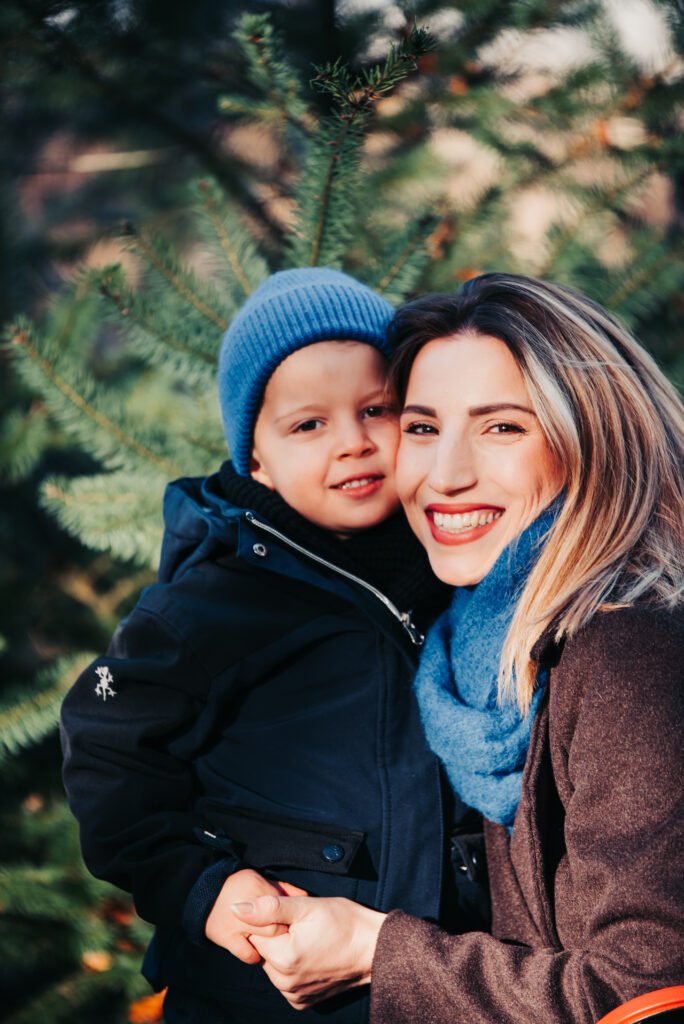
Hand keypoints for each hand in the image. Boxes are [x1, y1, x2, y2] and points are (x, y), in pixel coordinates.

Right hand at [205, 869, 306, 963]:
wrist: (203, 895)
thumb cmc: (237, 885)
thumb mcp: (260, 879)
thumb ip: (283, 888)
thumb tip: (306, 895)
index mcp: (257, 887)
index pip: (284, 907)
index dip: (291, 916)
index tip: (294, 922)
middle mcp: (247, 906)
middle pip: (277, 926)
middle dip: (282, 931)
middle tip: (284, 933)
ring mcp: (236, 924)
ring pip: (265, 942)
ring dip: (270, 944)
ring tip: (272, 942)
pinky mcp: (226, 938)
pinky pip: (249, 955)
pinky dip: (256, 954)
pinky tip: (258, 950)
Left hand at [231, 895, 385, 1008]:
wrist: (374, 948)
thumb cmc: (344, 922)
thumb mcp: (307, 906)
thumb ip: (268, 908)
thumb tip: (235, 908)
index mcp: (283, 958)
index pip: (255, 934)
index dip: (272, 920)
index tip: (293, 916)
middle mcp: (285, 983)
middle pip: (264, 951)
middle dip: (277, 937)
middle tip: (304, 926)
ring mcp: (294, 995)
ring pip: (273, 966)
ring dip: (284, 952)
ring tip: (310, 939)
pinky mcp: (303, 1002)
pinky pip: (285, 981)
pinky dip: (292, 968)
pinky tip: (311, 955)